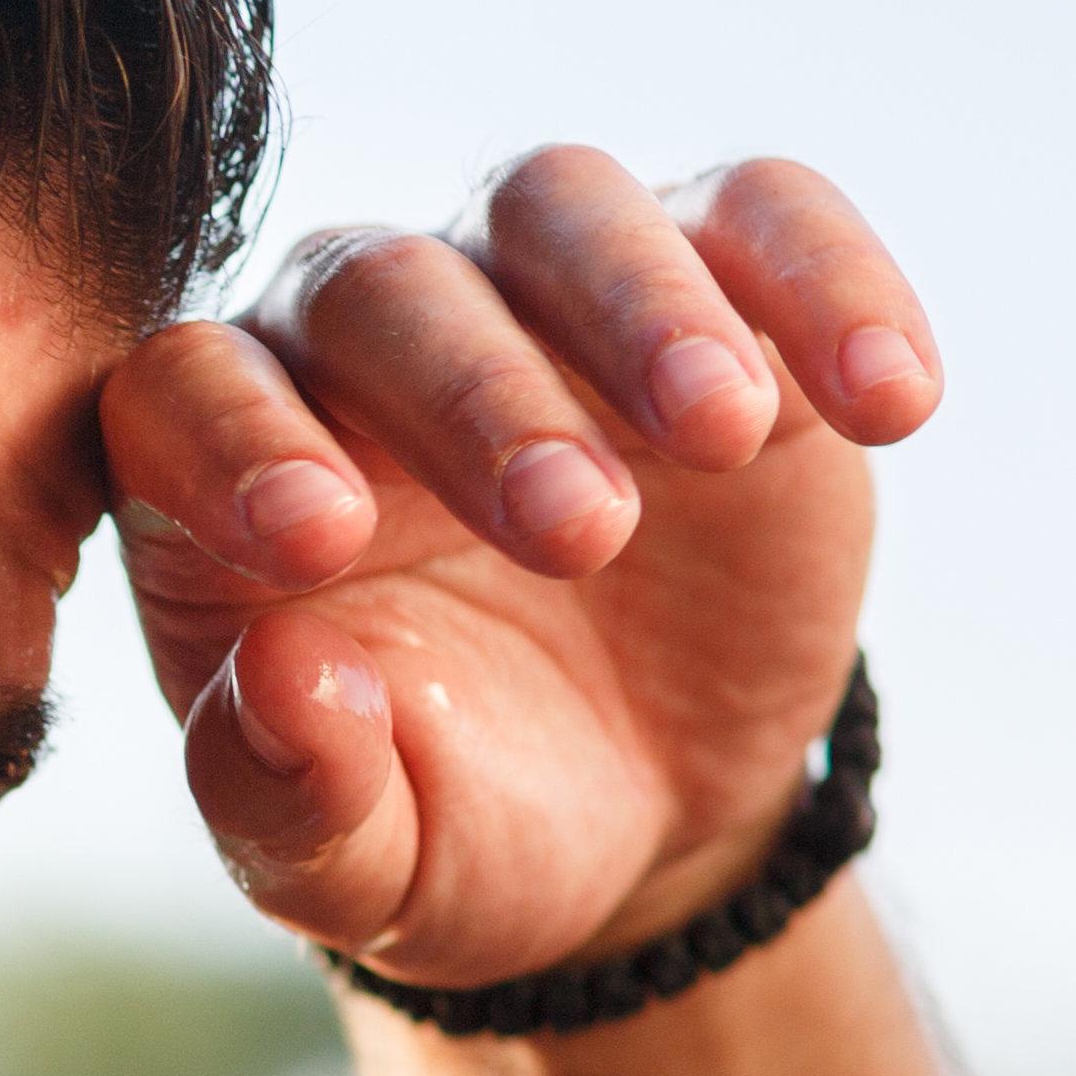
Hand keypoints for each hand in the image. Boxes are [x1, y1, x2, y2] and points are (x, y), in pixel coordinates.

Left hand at [97, 151, 939, 988]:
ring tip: (723, 437)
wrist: (630, 816)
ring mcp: (533, 299)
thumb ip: (289, 798)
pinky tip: (890, 402)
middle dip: (477, 396)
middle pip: (380, 288)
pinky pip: (760, 217)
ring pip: (557, 206)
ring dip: (642, 307)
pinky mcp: (711, 292)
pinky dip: (827, 282)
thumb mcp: (364, 869)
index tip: (322, 545)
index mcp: (222, 477)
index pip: (184, 394)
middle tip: (579, 534)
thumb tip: (280, 679)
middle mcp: (352, 350)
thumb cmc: (451, 825)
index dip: (239, 447)